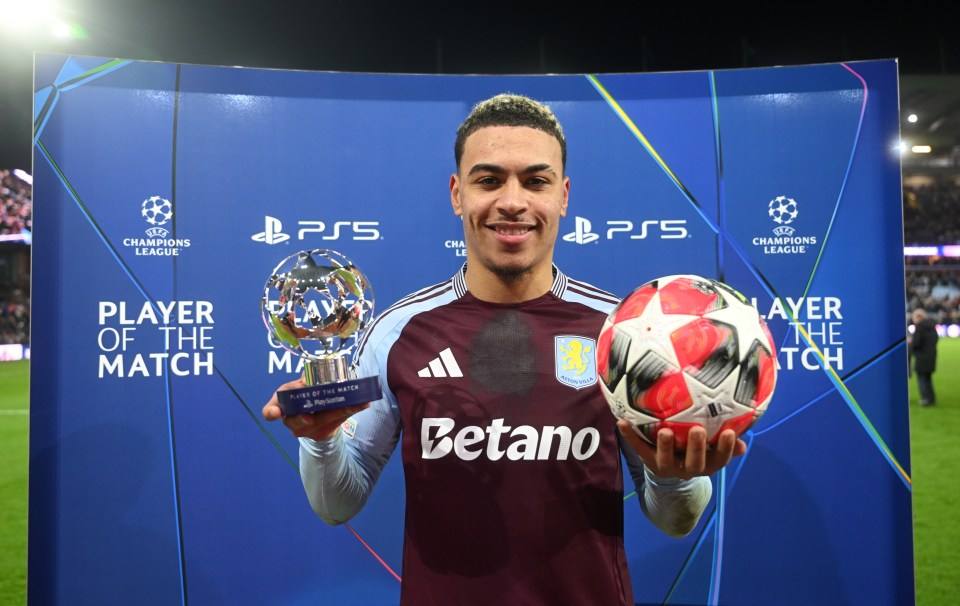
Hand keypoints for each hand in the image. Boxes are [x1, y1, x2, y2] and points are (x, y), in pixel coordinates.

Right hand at [262, 377, 370, 439]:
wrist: (316, 416)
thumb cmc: (304, 396)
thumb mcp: (301, 386)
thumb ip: (307, 379)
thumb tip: (319, 367)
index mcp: (282, 405)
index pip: (270, 411)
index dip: (272, 412)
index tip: (276, 413)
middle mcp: (291, 420)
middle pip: (296, 420)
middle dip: (305, 417)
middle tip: (310, 417)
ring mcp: (307, 430)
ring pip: (322, 421)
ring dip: (339, 411)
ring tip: (355, 402)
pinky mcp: (323, 432)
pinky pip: (337, 421)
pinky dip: (351, 410)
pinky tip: (363, 403)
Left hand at [618, 420, 746, 480]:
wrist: (669, 468)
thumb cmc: (695, 449)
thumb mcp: (711, 448)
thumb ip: (725, 443)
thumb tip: (742, 441)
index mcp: (706, 464)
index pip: (719, 459)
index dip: (725, 448)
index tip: (729, 433)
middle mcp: (687, 468)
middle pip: (694, 463)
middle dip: (696, 448)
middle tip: (698, 431)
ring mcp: (666, 466)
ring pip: (665, 461)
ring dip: (665, 446)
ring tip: (664, 431)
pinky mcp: (648, 460)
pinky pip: (639, 448)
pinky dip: (630, 436)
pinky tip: (622, 422)